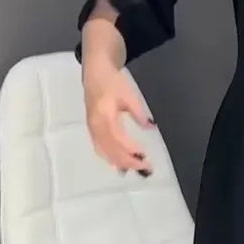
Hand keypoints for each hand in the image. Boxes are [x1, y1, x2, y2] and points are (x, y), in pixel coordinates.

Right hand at [82, 56, 153, 174]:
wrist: (95, 74)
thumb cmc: (113, 83)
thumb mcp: (129, 95)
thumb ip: (139, 113)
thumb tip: (150, 127)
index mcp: (104, 115)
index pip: (117, 138)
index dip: (130, 150)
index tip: (144, 157)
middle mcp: (95, 125)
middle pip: (111, 149)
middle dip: (128, 161)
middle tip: (145, 168)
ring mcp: (92, 128)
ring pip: (104, 151)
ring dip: (120, 162)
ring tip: (135, 170)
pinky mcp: (92, 130)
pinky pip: (100, 148)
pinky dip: (111, 158)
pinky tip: (121, 165)